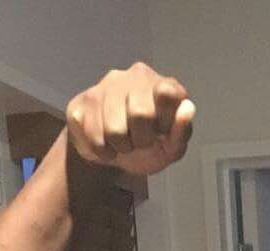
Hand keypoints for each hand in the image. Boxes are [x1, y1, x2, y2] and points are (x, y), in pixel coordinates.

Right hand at [66, 62, 194, 176]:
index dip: (164, 120)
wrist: (112, 154)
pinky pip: (93, 137)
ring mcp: (105, 86)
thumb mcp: (171, 148)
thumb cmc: (148, 147)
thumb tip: (188, 108)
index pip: (166, 92)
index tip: (160, 130)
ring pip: (114, 129)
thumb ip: (182, 131)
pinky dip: (103, 151)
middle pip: (140, 114)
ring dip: (121, 147)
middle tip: (140, 142)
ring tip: (123, 142)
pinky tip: (106, 143)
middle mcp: (133, 76)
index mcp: (161, 84)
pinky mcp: (82, 102)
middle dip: (141, 139)